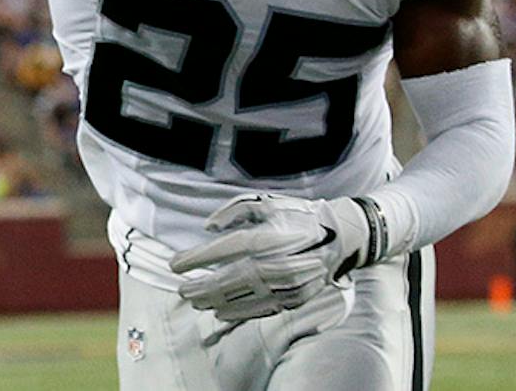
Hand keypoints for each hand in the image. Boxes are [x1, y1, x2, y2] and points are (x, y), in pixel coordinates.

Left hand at [170, 194, 369, 321]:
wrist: (340, 237)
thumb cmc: (296, 215)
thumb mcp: (264, 202)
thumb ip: (233, 211)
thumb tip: (208, 227)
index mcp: (268, 237)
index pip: (225, 249)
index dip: (197, 258)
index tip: (175, 264)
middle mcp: (277, 263)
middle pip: (231, 280)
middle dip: (202, 287)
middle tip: (182, 290)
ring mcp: (287, 284)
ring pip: (244, 299)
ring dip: (215, 302)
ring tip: (195, 301)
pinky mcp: (295, 298)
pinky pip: (262, 309)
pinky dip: (239, 313)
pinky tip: (221, 312)